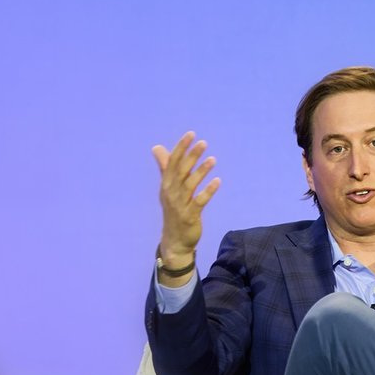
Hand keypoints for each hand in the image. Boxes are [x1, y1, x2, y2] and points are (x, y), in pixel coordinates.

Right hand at [152, 131, 219, 281]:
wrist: (174, 241)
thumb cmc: (174, 211)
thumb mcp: (168, 189)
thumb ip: (165, 167)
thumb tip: (157, 147)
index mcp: (166, 184)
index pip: (172, 162)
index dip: (181, 148)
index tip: (191, 134)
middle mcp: (171, 193)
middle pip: (181, 171)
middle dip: (191, 156)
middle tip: (203, 142)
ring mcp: (180, 205)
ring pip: (190, 185)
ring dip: (201, 171)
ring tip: (213, 159)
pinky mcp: (190, 216)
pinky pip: (199, 201)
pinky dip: (208, 191)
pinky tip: (217, 181)